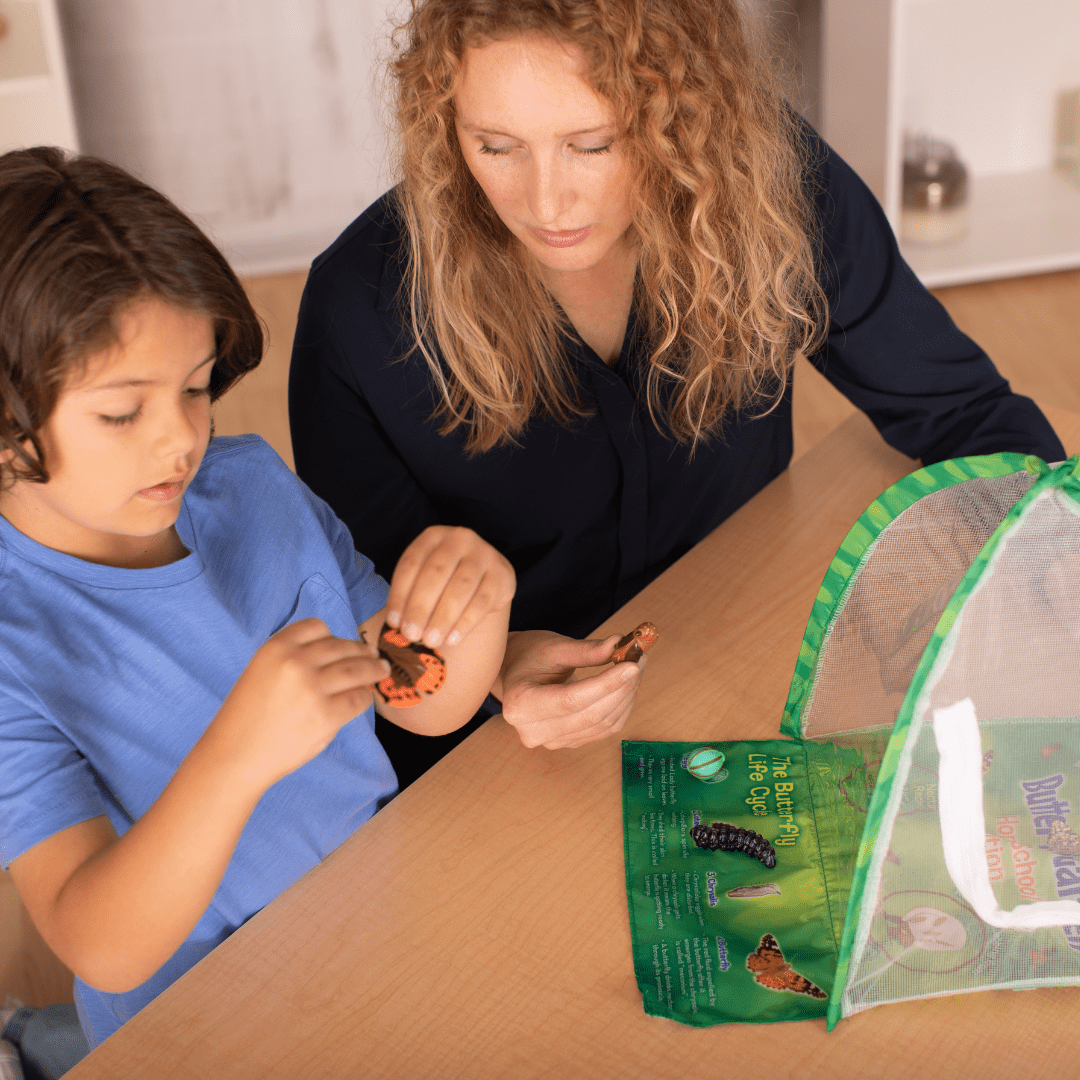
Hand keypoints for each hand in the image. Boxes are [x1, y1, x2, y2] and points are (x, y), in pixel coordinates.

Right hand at [210, 618, 388, 790]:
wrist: (235, 755)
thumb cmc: (249, 716)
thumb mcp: (261, 671)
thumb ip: (293, 658)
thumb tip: (339, 652)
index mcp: (276, 647)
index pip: (317, 626)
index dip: (333, 636)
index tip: (343, 644)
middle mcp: (295, 662)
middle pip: (342, 646)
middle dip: (361, 651)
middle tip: (374, 655)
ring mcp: (312, 688)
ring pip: (357, 669)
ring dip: (373, 669)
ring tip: (382, 669)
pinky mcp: (326, 714)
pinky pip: (358, 698)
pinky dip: (364, 697)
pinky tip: (363, 698)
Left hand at [385, 526, 514, 648]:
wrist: (484, 582)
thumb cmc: (445, 583)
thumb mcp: (424, 581)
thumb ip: (410, 599)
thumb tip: (397, 626)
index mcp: (432, 536)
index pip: (411, 564)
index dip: (400, 595)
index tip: (394, 623)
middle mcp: (459, 538)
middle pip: (436, 573)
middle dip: (421, 607)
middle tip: (411, 635)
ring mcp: (484, 553)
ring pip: (460, 587)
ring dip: (443, 617)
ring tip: (430, 641)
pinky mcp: (502, 573)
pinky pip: (483, 600)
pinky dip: (466, 622)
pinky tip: (452, 639)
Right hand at [494, 631, 644, 749]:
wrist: (517, 676)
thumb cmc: (529, 658)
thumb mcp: (554, 647)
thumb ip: (587, 650)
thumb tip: (620, 645)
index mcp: (520, 704)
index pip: (570, 700)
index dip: (605, 684)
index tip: (631, 665)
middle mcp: (534, 730)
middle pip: (590, 715)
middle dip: (621, 687)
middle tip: (640, 659)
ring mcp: (553, 741)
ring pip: (602, 724)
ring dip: (626, 696)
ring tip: (635, 667)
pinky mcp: (570, 742)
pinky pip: (605, 729)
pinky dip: (622, 707)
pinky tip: (627, 686)